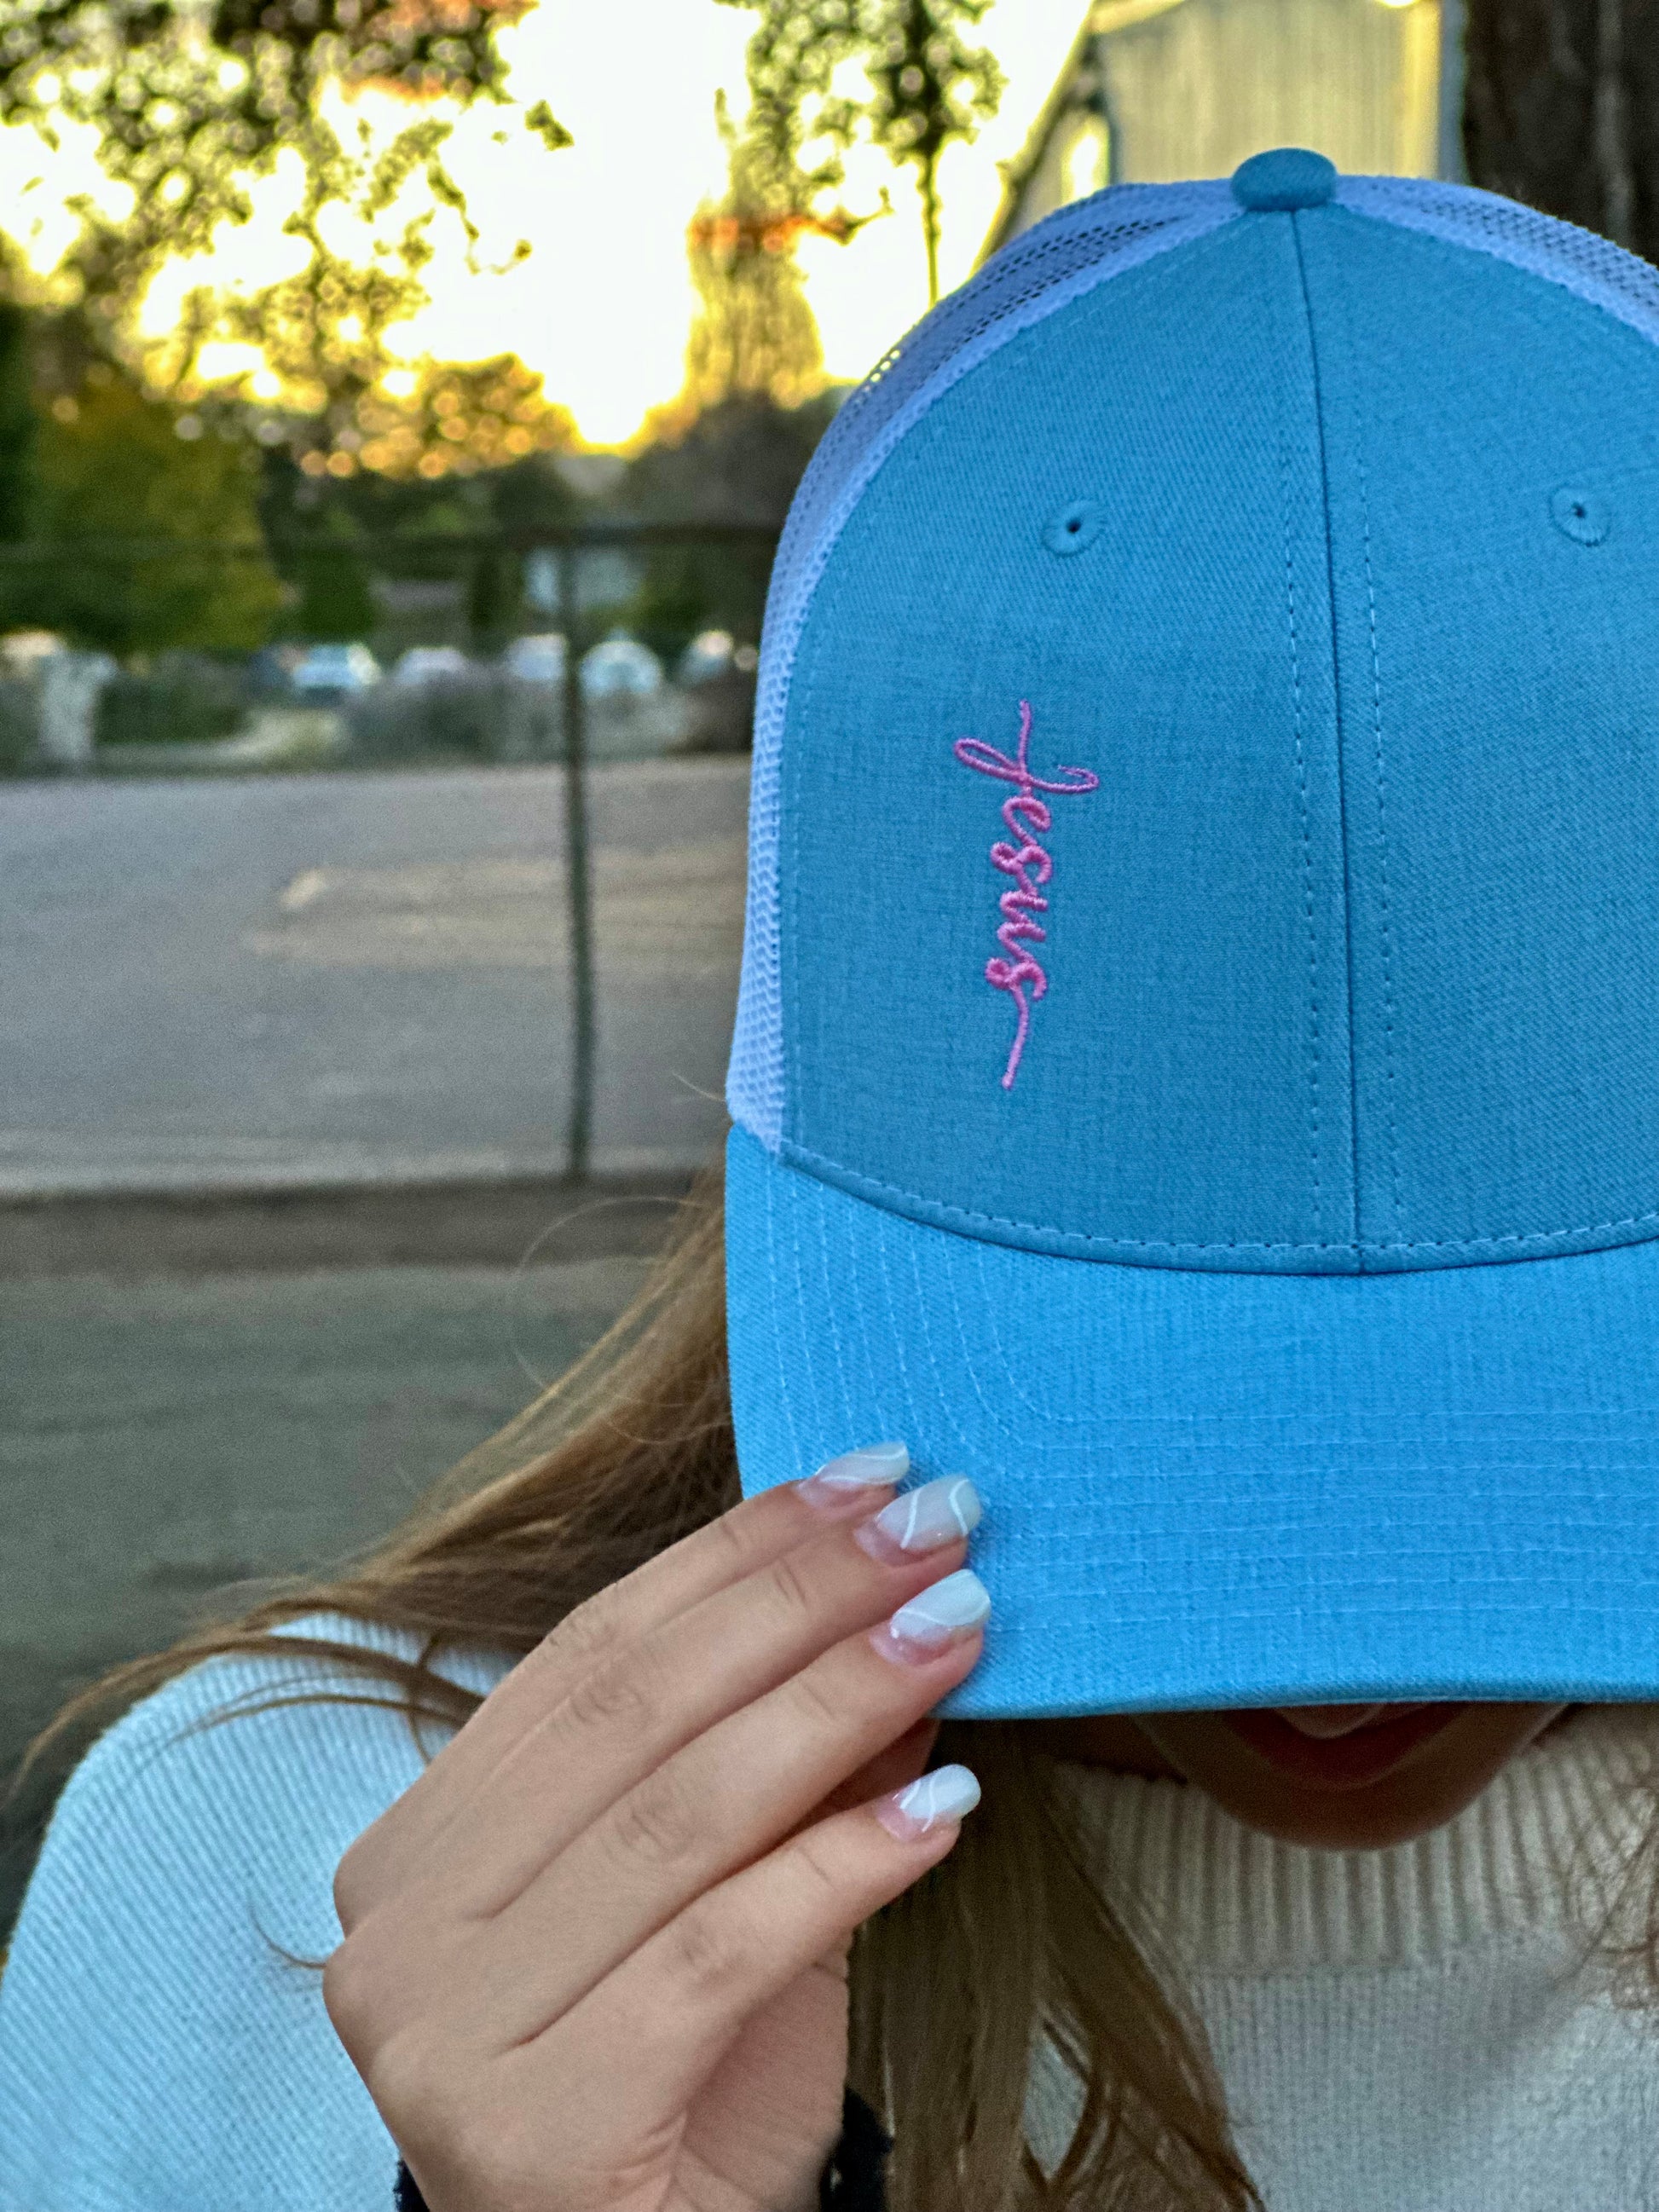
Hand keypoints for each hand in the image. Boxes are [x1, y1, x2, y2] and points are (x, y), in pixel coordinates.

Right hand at [323, 1445, 988, 2211]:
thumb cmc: (684, 2099)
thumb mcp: (731, 1901)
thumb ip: (784, 1769)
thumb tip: (895, 1610)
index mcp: (416, 1848)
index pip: (592, 1655)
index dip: (737, 1553)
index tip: (867, 1479)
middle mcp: (395, 1926)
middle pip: (634, 1712)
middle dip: (804, 1600)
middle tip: (940, 1527)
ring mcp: (439, 2029)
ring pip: (678, 1815)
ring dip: (841, 1703)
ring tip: (959, 1633)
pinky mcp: (526, 2126)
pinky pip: (718, 1950)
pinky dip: (843, 1865)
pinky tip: (946, 1811)